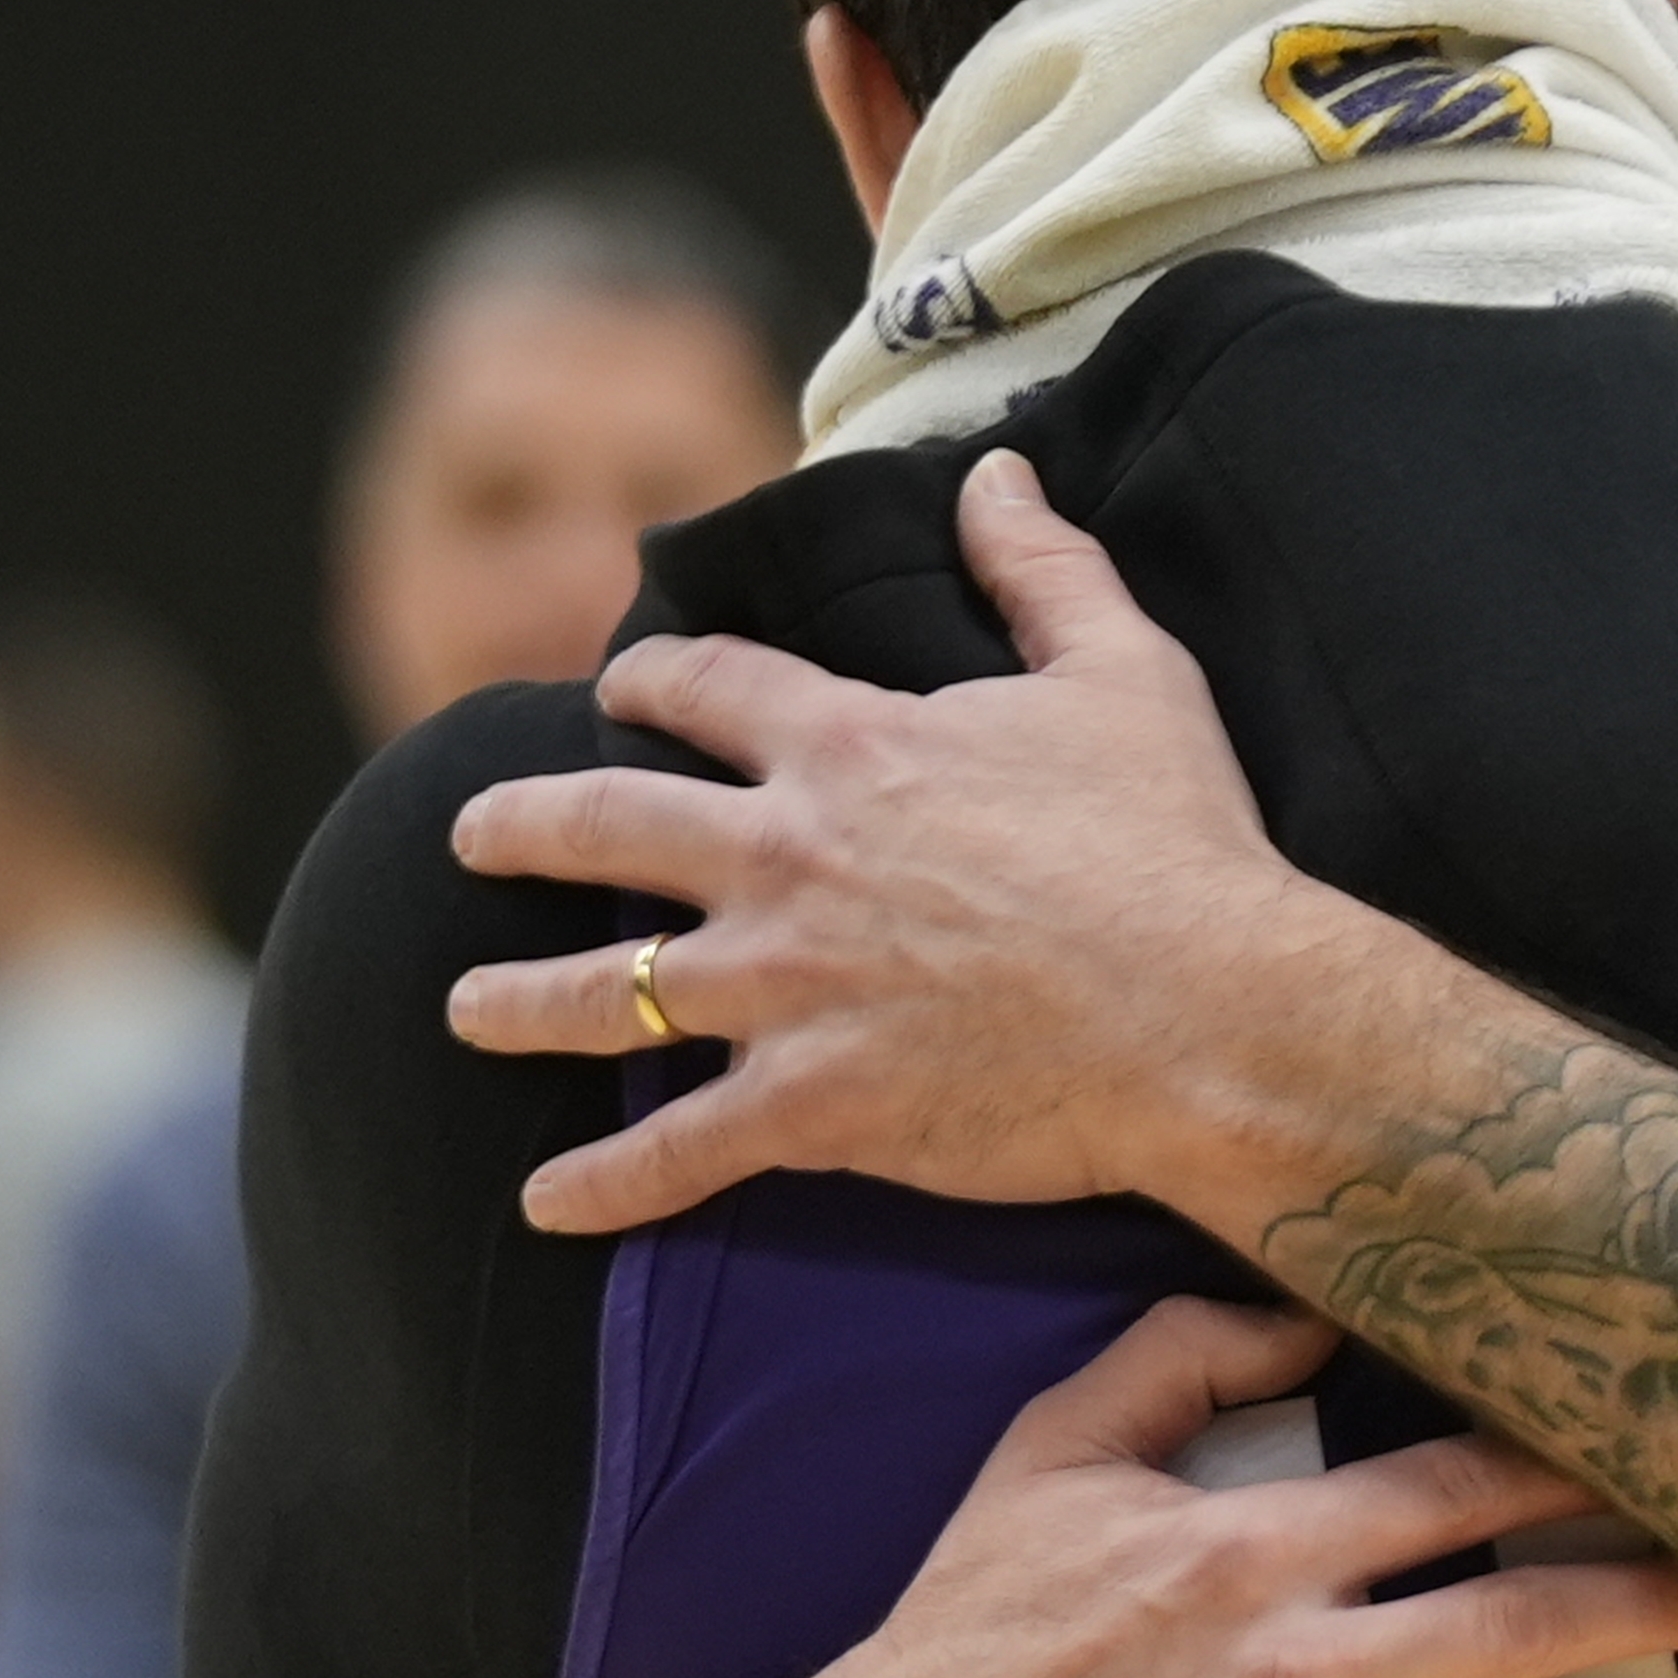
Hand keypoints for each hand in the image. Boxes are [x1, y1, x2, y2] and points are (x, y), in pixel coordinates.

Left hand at [445, 450, 1399, 1234]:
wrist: (1212, 1014)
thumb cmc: (1177, 845)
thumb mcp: (1122, 674)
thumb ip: (1045, 569)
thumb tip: (1001, 473)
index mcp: (850, 748)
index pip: (709, 690)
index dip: (657, 680)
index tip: (623, 687)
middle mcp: (785, 859)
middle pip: (606, 827)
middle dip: (522, 827)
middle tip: (471, 834)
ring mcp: (786, 989)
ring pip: (608, 993)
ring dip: (521, 1003)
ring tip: (465, 1012)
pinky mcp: (813, 1106)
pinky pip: (677, 1152)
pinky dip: (606, 1185)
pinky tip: (549, 1203)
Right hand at [714, 1297, 1677, 1677]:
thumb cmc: (966, 1629)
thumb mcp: (1050, 1459)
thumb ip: (1177, 1363)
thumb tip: (1306, 1311)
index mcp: (1256, 1547)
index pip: (1458, 1486)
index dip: (1571, 1467)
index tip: (1662, 1453)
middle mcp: (1300, 1670)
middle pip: (1525, 1620)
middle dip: (1654, 1601)